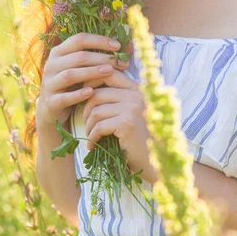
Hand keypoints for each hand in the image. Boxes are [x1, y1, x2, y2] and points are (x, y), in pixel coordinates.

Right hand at [35, 32, 132, 127]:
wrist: (54, 109)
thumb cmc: (74, 85)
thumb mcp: (85, 69)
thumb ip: (102, 58)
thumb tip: (130, 47)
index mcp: (59, 52)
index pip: (79, 39)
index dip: (99, 40)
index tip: (118, 46)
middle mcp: (52, 65)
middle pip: (78, 57)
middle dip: (101, 58)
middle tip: (120, 63)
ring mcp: (49, 83)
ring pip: (70, 74)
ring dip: (91, 73)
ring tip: (109, 72)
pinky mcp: (51, 101)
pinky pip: (64, 97)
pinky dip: (78, 94)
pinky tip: (92, 93)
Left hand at [82, 70, 157, 184]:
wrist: (153, 162)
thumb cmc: (139, 140)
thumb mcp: (130, 114)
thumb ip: (118, 100)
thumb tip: (88, 90)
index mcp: (137, 89)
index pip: (108, 73)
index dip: (91, 82)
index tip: (84, 97)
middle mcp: (136, 95)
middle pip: (97, 93)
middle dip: (85, 110)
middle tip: (86, 124)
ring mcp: (132, 108)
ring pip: (96, 111)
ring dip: (88, 126)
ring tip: (90, 136)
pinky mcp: (127, 123)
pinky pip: (99, 126)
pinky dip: (92, 137)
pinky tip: (93, 145)